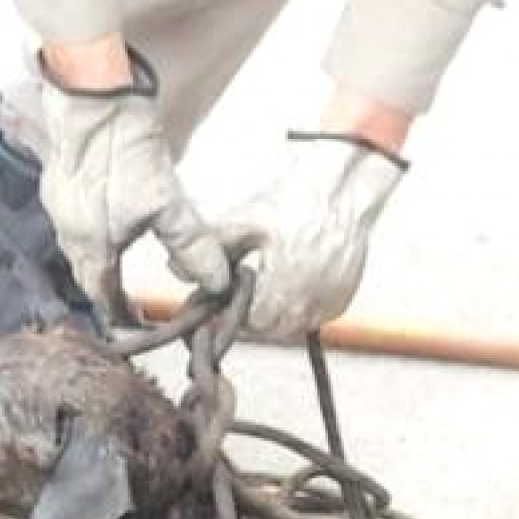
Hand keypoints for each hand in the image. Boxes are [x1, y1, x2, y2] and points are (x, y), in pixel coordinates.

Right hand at [37, 49, 229, 321]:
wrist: (89, 93)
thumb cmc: (122, 145)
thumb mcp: (166, 202)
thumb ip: (191, 245)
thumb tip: (216, 281)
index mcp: (90, 244)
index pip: (104, 298)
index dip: (123, 316)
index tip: (140, 326)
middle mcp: (67, 231)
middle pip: (88, 276)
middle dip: (110, 293)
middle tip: (133, 304)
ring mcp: (58, 204)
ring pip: (79, 249)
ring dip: (100, 262)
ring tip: (121, 267)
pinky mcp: (58, 179)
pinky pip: (73, 222)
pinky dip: (92, 233)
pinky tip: (107, 221)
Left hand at [226, 131, 405, 341]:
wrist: (340, 188)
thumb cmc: (296, 201)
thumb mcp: (245, 221)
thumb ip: (212, 247)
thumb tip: (176, 270)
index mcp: (285, 284)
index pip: (251, 322)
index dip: (233, 312)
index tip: (224, 298)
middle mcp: (312, 299)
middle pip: (271, 330)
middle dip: (251, 317)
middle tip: (240, 294)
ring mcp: (330, 301)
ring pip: (293, 328)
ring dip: (274, 316)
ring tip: (263, 289)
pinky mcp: (343, 298)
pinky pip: (314, 319)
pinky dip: (298, 310)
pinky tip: (287, 287)